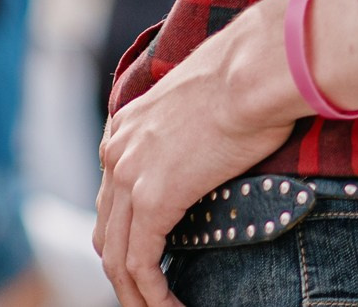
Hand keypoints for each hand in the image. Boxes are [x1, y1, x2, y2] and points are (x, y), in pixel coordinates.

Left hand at [95, 0, 300, 306]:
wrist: (251, 73)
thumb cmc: (246, 83)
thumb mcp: (203, 107)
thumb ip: (191, 134)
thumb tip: (214, 148)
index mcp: (125, 129)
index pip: (111, 199)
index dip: (125, 237)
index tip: (149, 264)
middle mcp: (116, 152)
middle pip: (106, 232)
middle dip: (124, 274)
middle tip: (150, 299)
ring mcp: (128, 176)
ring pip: (116, 256)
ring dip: (136, 293)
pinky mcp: (152, 199)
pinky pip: (141, 263)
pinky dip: (153, 294)